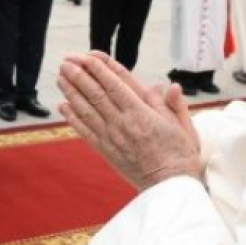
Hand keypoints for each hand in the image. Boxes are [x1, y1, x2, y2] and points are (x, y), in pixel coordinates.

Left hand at [57, 52, 201, 189]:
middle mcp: (123, 124)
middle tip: (67, 61)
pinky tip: (63, 106)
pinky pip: (85, 131)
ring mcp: (112, 138)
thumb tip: (167, 85)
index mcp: (142, 115)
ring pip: (87, 110)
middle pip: (96, 95)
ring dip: (72, 92)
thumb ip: (174, 104)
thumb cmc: (180, 156)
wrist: (169, 188)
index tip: (88, 56)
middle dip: (80, 76)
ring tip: (61, 77)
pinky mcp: (106, 151)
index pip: (116, 86)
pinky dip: (72, 118)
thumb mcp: (183, 127)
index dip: (100, 70)